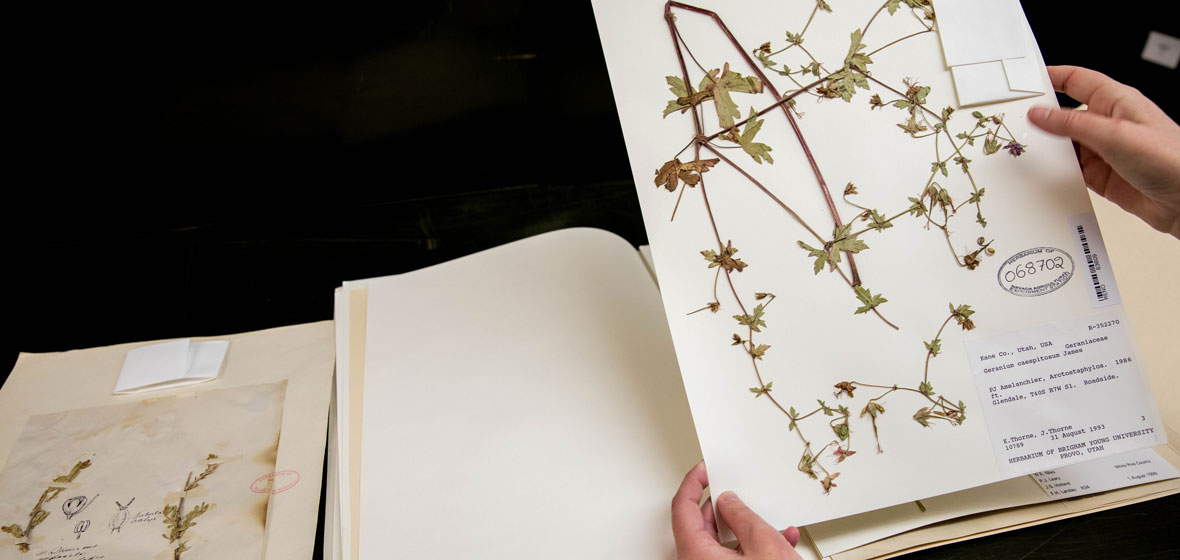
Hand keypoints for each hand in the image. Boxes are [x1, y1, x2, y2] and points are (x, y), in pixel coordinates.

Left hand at [671, 462, 801, 558]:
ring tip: (770, 523)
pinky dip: (752, 549)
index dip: (693, 483)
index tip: (704, 469)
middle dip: (723, 508)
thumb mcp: (763, 544)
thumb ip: (742, 516)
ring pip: (720, 545)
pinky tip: (779, 542)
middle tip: (734, 490)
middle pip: (700, 526)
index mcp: (694, 555)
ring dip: (745, 530)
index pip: (682, 508)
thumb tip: (729, 501)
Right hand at [1027, 65, 1179, 238]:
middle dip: (1043, 119)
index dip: (1052, 77)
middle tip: (1017, 123)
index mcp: (1117, 101)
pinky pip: (1072, 171)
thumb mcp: (1114, 134)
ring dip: (1050, 150)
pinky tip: (1047, 174)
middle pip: (1066, 115)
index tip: (1026, 81)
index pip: (1078, 80)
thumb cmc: (1171, 158)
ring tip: (1028, 152)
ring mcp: (1106, 151)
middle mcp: (1110, 123)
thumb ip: (1071, 125)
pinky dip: (1058, 173)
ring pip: (1066, 145)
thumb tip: (1039, 114)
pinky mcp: (1103, 176)